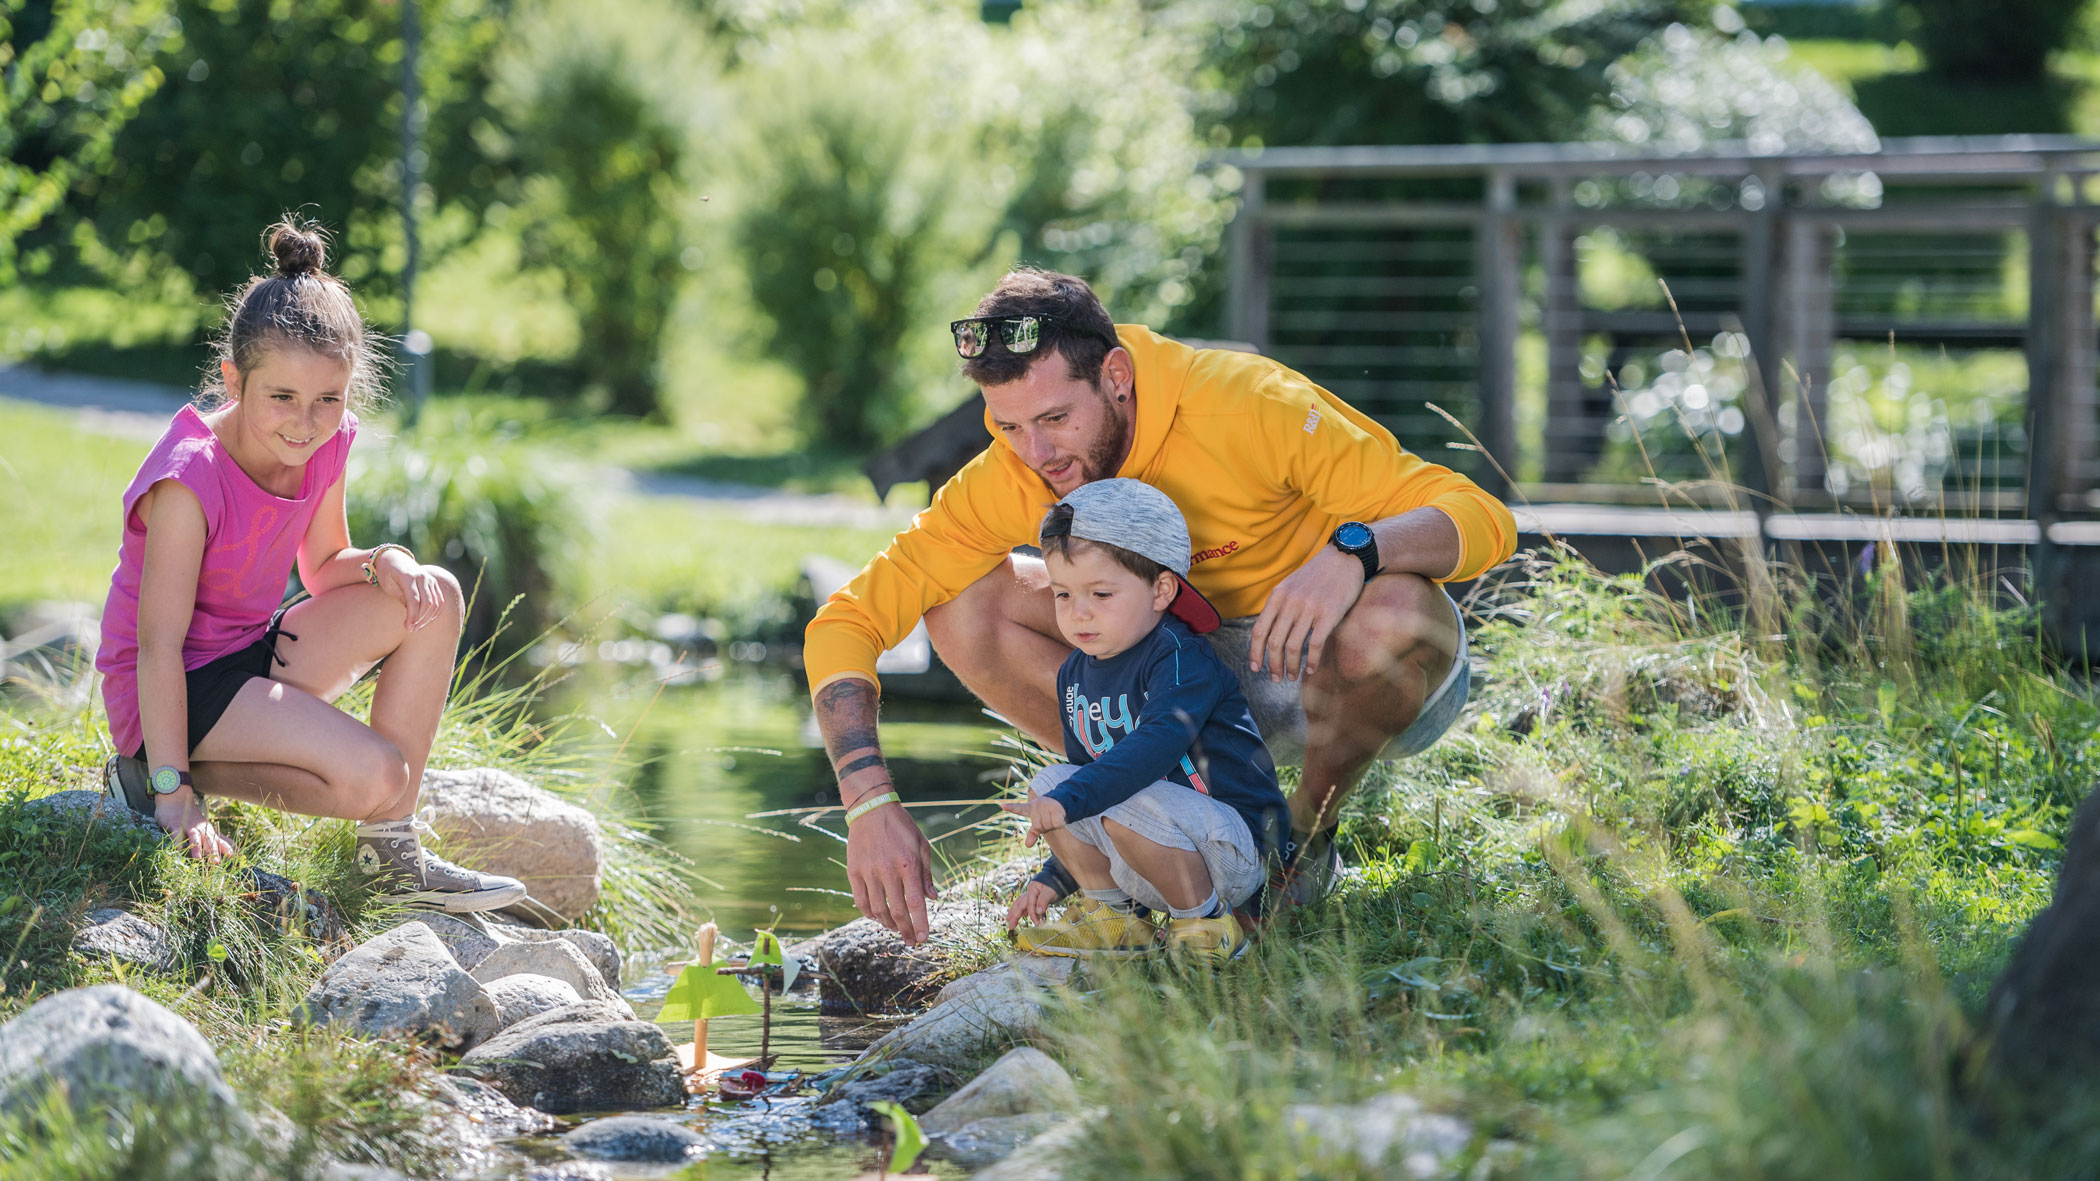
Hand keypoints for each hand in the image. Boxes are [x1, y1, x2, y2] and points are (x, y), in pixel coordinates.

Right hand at [153, 790, 233, 862]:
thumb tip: (234, 846)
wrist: (176, 798)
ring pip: (194, 837)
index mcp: (208, 831)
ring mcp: (187, 826)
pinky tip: (178, 850)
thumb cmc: (192, 817)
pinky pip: (176, 834)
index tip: (233, 858)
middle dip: (213, 851)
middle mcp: (200, 829)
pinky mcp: (175, 825)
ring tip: (198, 859)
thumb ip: (218, 837)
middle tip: (216, 864)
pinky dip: (177, 842)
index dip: (225, 849)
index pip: (219, 840)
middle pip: (208, 840)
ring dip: (196, 848)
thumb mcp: (207, 827)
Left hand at [374, 551, 445, 630]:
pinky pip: (439, 601)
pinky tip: (425, 621)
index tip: (407, 627)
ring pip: (435, 604)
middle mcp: (423, 577)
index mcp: (408, 576)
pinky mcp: (435, 584)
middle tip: (410, 629)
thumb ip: (402, 598)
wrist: (395, 559)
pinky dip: (434, 613)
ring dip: (427, 618)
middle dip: (420, 619)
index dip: (412, 616)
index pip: (414, 600)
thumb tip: (413, 615)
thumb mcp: (389, 586)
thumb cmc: (388, 574)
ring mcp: (431, 580)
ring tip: (416, 627)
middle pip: (427, 603)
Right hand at [845, 797, 939, 944]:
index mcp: (908, 864)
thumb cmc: (901, 826)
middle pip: (898, 911)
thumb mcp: (922, 845)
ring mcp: (868, 872)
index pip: (916, 903)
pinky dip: (870, 913)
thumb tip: (933, 899)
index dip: (921, 924)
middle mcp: (888, 871)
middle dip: (906, 930)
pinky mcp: (854, 871)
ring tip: (896, 929)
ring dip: (888, 924)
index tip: (924, 939)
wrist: (872, 808)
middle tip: (911, 941)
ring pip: (878, 909)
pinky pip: (861, 900)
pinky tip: (877, 917)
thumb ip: (926, 874)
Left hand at [999, 794, 1066, 846]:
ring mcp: (1046, 806)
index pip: (1019, 808)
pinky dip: (1060, 824)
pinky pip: (1057, 824)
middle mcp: (1037, 806)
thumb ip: (1032, 834)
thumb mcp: (1038, 824)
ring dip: (1052, 826)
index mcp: (1029, 808)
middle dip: (1044, 828)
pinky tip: (1060, 817)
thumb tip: (1027, 845)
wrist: (1061, 802)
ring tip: (1053, 818)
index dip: (1011, 807)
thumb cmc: (1047, 815)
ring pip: (1048, 826)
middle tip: (1048, 820)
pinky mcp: (1056, 807)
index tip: (1001, 805)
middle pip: (1038, 827)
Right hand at [1006, 881, 1059, 930]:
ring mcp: (1032, 895)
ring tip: (1009, 920)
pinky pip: (1026, 905)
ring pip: (1020, 904)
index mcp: (1032, 890)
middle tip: (1010, 926)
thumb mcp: (1050, 891)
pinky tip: (1021, 915)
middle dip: (1014, 915)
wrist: (1059, 876)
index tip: (1037, 924)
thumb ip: (1043, 901)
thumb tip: (1038, 912)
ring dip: (1015, 912)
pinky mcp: (1035, 897)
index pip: (1029, 905)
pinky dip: (1022, 910)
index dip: (1032, 915)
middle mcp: (1030, 892)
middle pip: (1020, 904)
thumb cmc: (1055, 883)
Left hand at [1247, 547, 1364, 681]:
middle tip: (1276, 679)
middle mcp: (1290, 603)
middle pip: (1274, 643)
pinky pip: (1316, 644)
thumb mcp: (1290, 584)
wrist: (1345, 557)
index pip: (1259, 630)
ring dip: (1291, 667)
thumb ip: (1279, 605)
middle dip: (1273, 665)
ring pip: (1294, 647)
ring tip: (1292, 676)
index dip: (1255, 653)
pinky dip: (1312, 661)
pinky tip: (1311, 669)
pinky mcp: (1329, 614)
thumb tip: (1268, 633)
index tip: (1255, 668)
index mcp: (1277, 596)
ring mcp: (1309, 609)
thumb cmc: (1318, 574)